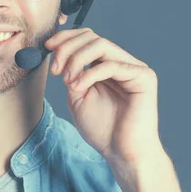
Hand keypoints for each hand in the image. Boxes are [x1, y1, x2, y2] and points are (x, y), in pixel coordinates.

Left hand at [45, 28, 163, 164]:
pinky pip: (112, 65)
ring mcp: (135, 68)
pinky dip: (89, 74)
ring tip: (66, 80)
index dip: (66, 38)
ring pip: (102, 45)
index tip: (46, 47)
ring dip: (77, 59)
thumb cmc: (102, 129)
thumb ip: (70, 74)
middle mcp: (122, 62)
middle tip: (54, 69)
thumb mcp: (77, 96)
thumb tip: (57, 52)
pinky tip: (78, 86)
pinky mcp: (144, 78)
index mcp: (107, 65)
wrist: (121, 153)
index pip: (87, 38)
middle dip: (67, 48)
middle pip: (93, 38)